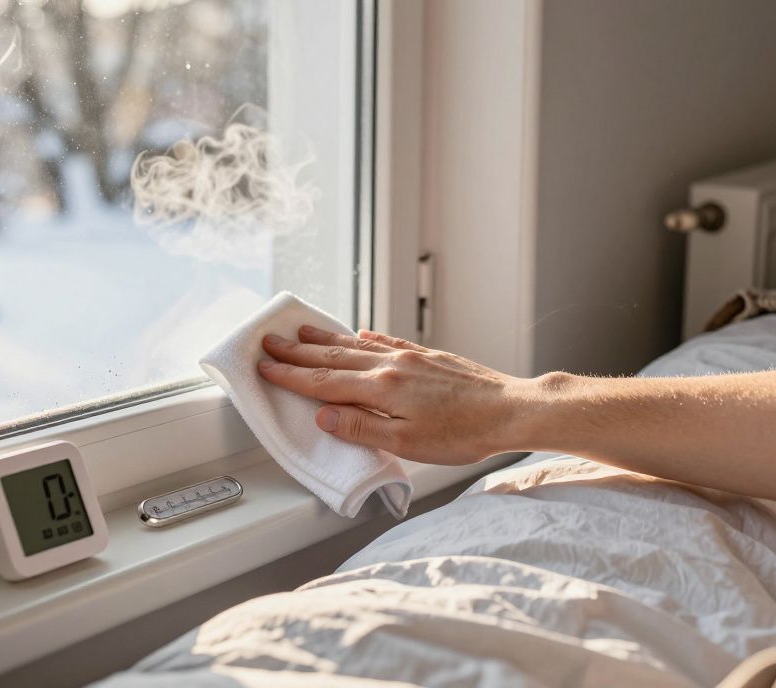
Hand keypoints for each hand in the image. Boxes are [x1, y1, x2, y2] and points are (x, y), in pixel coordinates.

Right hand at [257, 326, 534, 464]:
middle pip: (334, 356)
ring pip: (358, 344)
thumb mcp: (407, 444)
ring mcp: (411, 357)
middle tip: (269, 341)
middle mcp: (392, 365)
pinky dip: (367, 338)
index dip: (291, 377)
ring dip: (326, 339)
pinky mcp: (429, 356)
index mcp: (381, 388)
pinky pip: (388, 341)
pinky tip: (360, 333)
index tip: (265, 367)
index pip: (324, 383)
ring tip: (302, 331)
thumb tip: (323, 416)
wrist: (511, 409)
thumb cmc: (463, 434)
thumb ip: (361, 428)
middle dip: (298, 352)